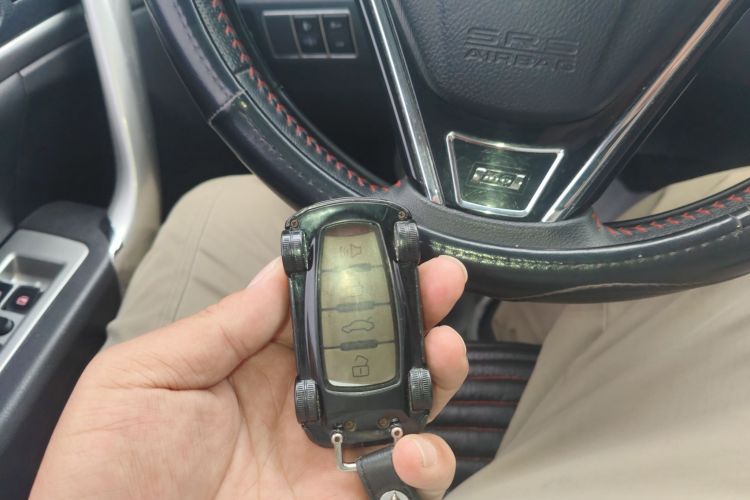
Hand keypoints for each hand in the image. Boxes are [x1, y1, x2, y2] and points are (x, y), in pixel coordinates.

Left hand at [31, 256, 468, 499]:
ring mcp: (323, 458)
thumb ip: (219, 327)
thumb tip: (278, 277)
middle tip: (440, 283)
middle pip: (376, 353)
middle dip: (416, 313)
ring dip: (438, 376)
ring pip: (404, 410)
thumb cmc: (102, 470)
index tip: (390, 253)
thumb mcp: (144, 376)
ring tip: (444, 352)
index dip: (360, 281)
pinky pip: (404, 482)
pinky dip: (427, 464)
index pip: (323, 313)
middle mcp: (297, 408)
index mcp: (251, 367)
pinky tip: (414, 447)